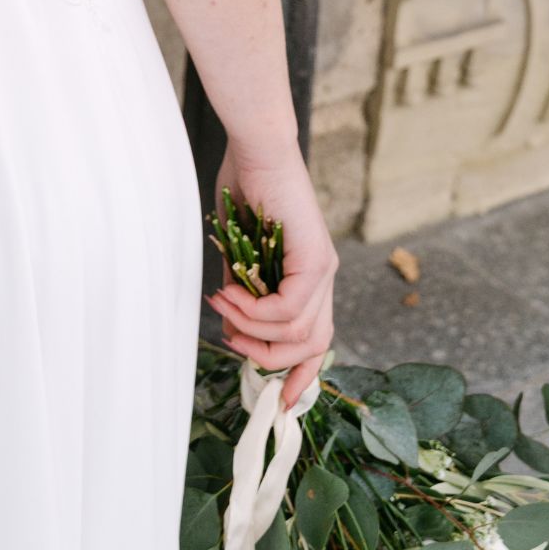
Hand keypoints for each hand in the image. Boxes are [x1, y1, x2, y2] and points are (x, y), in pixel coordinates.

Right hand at [206, 136, 337, 408]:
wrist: (255, 147)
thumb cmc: (245, 187)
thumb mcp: (239, 252)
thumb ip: (242, 290)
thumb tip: (234, 327)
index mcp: (311, 276)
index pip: (317, 341)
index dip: (301, 375)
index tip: (280, 402)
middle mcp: (325, 277)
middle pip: (312, 347)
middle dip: (269, 360)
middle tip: (232, 343)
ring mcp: (324, 268)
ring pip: (295, 332)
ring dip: (252, 329)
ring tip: (223, 307)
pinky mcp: (315, 259)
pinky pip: (286, 309)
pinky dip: (253, 310)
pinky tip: (228, 292)